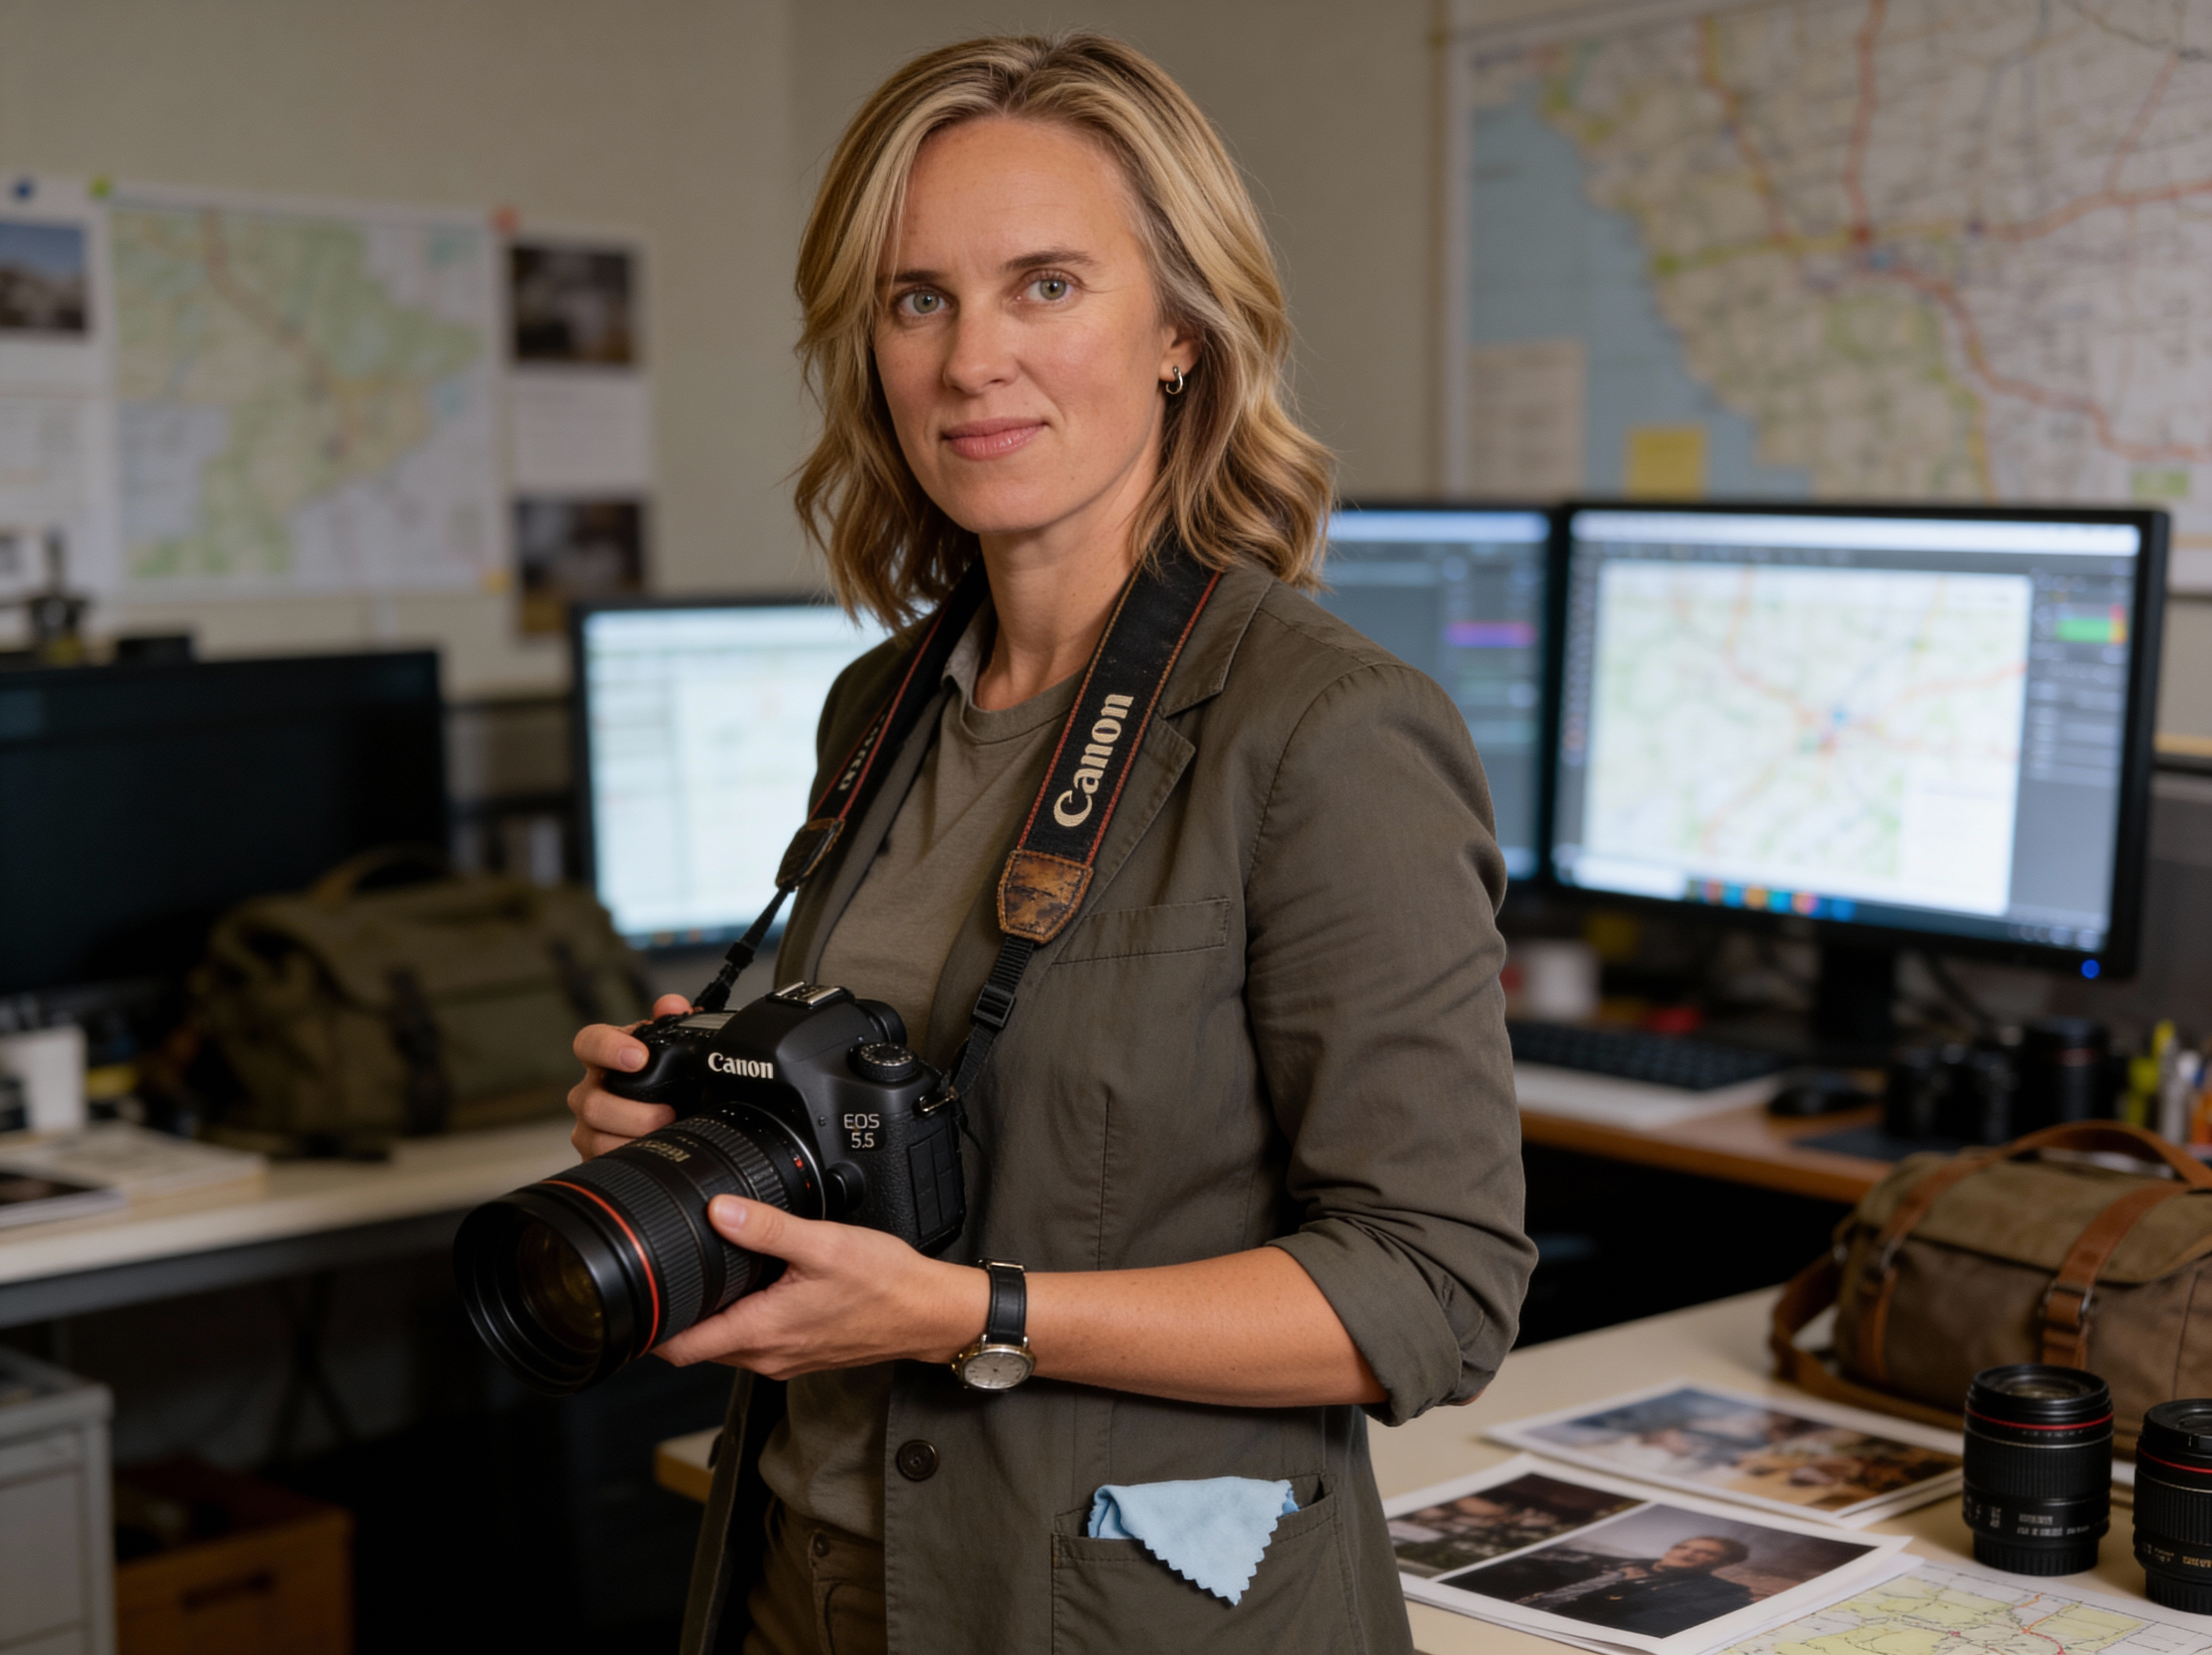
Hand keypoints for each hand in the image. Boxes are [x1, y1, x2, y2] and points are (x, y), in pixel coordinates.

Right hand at [567, 993, 692, 1159]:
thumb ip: (672, 1021)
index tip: (638, 1057)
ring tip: (665, 1134)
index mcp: (605, 1057)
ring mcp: (587, 1125)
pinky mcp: (592, 1154)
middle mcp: (590, 1090)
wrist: (669, 1120)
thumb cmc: (664, 1080)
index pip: (589, 1043)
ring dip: (634, 1138)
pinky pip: (602, 1160)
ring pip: (595, 1135)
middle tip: (668, 1112)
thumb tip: (672, 1005)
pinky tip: (654, 1153)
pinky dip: (630, 1157)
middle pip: (591, 1101)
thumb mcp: (671, 1049)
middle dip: (633, 1111)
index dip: (608, 1048)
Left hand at [652, 1196, 988, 1378]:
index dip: (648, 1327)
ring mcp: (784, 1358)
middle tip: (664, 1272)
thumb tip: (719, 1210)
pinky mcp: (801, 1353)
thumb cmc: (886, 1283)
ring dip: (711, 1315)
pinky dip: (741, 1317)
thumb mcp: (824, 1244)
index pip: (680, 1347)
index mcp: (762, 1331)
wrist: (929, 1313)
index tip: (631, 1302)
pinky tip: (753, 1285)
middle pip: (697, 1345)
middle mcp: (767, 1355)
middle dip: (676, 1314)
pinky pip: (754, 1340)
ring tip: (705, 1273)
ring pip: (725, 1343)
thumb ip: (768, 1228)